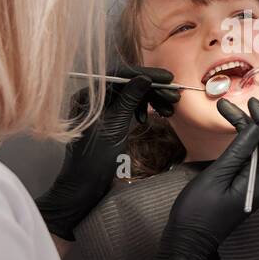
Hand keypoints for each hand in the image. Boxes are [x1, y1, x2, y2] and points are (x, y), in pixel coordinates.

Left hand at [35, 65, 173, 239]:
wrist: (85, 185)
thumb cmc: (94, 157)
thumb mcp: (115, 125)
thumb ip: (129, 99)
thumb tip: (144, 78)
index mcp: (88, 95)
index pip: (119, 75)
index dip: (144, 74)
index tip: (167, 78)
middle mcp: (93, 98)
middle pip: (127, 84)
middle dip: (151, 89)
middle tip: (174, 96)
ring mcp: (100, 109)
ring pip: (130, 96)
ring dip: (150, 100)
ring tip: (169, 110)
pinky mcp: (108, 119)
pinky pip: (128, 107)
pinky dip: (141, 110)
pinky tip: (149, 119)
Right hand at [142, 97, 258, 259]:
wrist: (186, 244)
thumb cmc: (195, 214)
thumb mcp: (215, 177)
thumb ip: (236, 153)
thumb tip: (253, 129)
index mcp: (255, 183)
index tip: (249, 102)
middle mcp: (258, 187)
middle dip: (251, 123)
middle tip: (229, 108)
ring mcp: (250, 191)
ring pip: (256, 154)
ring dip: (246, 133)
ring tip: (230, 116)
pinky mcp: (240, 193)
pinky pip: (247, 164)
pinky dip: (241, 146)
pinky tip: (231, 138)